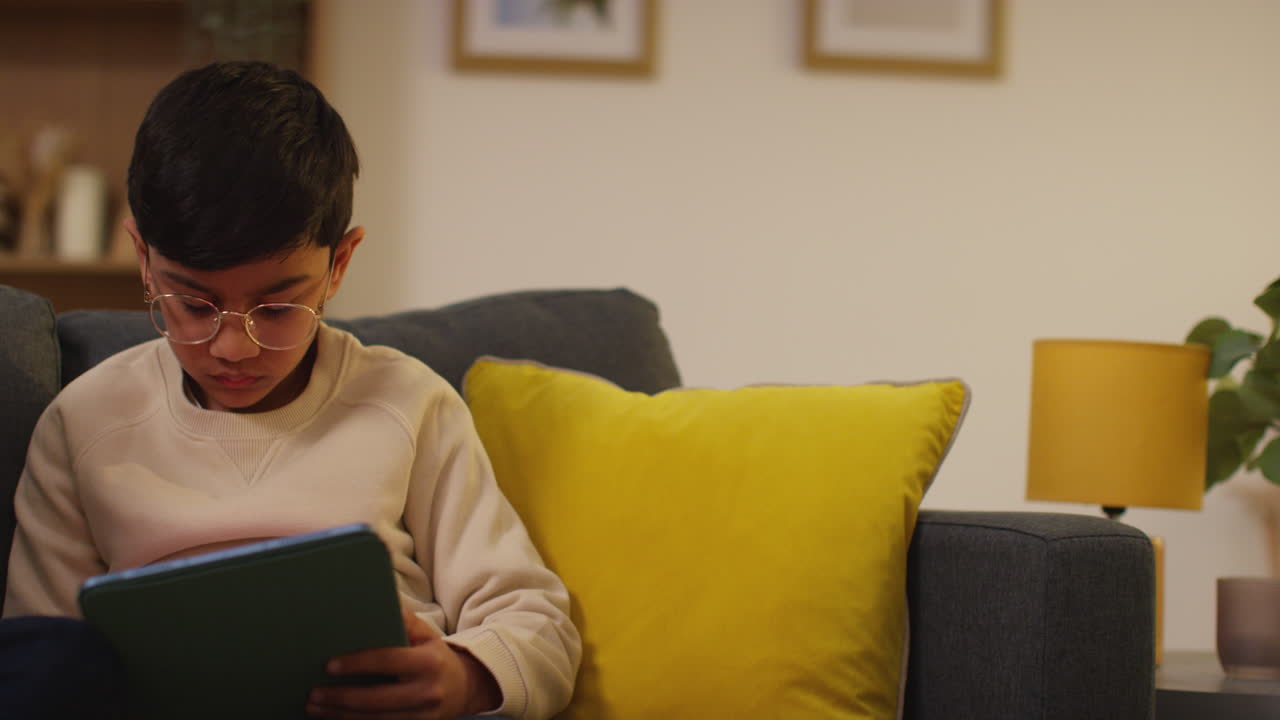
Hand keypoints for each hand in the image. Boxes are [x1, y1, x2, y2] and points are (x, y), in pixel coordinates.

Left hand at [306, 609, 501, 719]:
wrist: (466, 688)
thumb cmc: (436, 657)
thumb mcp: (427, 635)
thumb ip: (404, 621)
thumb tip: (378, 603)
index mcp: (428, 662)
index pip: (388, 661)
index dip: (356, 664)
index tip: (329, 666)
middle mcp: (426, 691)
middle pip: (376, 699)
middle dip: (340, 697)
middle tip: (313, 693)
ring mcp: (422, 716)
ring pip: (374, 719)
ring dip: (340, 715)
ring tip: (315, 707)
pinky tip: (334, 718)